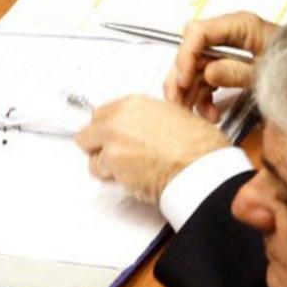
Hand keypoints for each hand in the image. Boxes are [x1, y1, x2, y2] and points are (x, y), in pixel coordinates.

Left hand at [74, 95, 228, 202]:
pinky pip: (106, 178)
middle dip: (97, 146)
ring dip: (106, 167)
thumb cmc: (198, 145)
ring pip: (93, 161)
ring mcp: (112, 147)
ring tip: (129, 169)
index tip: (108, 134)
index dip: (105, 127)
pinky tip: (135, 178)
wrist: (200, 167)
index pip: (99, 114)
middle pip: (85, 136)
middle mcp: (117, 123)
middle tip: (111, 153)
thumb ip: (147, 118)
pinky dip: (117, 181)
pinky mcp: (114, 171)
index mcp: (132, 105)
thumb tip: (140, 127)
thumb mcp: (174, 115)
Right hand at [166, 11, 277, 120]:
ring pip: (196, 68)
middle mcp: (231, 34)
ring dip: (192, 93)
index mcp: (241, 25)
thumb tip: (208, 73)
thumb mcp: (268, 72)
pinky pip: (207, 80)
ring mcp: (229, 51)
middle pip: (192, 51)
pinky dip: (204, 97)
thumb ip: (237, 71)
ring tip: (199, 114)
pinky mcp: (230, 66)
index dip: (186, 55)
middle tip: (179, 102)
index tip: (184, 80)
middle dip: (182, 78)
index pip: (198, 32)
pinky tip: (210, 113)